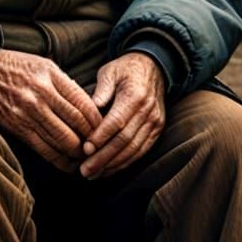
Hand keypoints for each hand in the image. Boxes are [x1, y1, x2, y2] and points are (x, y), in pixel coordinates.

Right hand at [0, 50, 102, 171]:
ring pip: (62, 140)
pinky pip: (44, 149)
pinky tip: (69, 163)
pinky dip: (59, 160)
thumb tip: (90, 107)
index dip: (97, 120)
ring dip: (77, 152)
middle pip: (76, 124)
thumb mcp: (46, 65)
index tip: (104, 127)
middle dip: (90, 138)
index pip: (83, 103)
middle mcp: (41, 95)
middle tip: (98, 145)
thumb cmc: (21, 67)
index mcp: (51, 77)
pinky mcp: (18, 128)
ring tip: (86, 157)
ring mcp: (28, 113)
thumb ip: (67, 85)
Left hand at [80, 52, 165, 178]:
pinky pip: (141, 150)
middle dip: (103, 158)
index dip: (101, 137)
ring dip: (113, 165)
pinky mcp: (157, 130)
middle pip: (124, 140)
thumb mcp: (110, 71)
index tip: (84, 149)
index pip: (117, 121)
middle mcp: (148, 111)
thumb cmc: (125, 69)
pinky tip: (109, 169)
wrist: (153, 67)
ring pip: (133, 149)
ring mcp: (155, 122)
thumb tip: (89, 110)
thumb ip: (100, 89)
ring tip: (93, 174)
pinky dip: (125, 162)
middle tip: (84, 170)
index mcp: (135, 95)